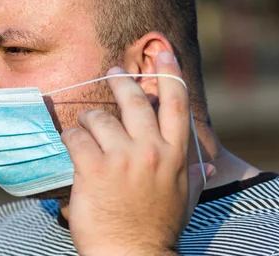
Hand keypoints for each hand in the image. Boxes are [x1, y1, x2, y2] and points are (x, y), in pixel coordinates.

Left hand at [62, 51, 214, 255]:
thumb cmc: (156, 228)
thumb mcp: (184, 199)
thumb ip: (193, 175)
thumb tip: (208, 163)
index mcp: (176, 155)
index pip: (176, 103)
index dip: (170, 72)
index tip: (163, 51)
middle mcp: (150, 150)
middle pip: (134, 100)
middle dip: (121, 79)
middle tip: (113, 71)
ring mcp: (122, 158)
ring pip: (98, 117)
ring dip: (88, 119)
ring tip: (85, 127)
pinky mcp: (93, 168)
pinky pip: (75, 136)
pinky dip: (70, 138)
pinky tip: (72, 146)